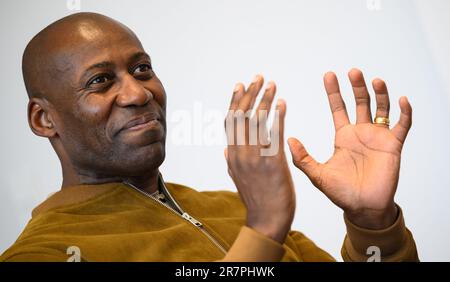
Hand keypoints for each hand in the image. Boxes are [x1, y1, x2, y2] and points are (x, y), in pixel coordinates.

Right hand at [224, 75, 294, 243]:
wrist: (267, 221)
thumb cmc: (256, 200)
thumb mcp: (237, 180)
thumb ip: (231, 163)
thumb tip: (224, 151)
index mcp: (231, 155)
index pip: (230, 121)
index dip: (235, 101)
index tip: (240, 85)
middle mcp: (239, 153)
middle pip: (242, 116)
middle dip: (250, 94)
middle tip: (258, 77)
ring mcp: (254, 157)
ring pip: (257, 121)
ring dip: (264, 100)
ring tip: (271, 84)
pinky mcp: (272, 162)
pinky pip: (274, 134)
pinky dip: (278, 116)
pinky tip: (282, 104)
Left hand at [288, 69, 411, 228]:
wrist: (362, 208)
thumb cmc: (341, 193)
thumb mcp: (318, 174)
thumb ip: (302, 158)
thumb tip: (288, 139)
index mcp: (343, 136)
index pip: (338, 107)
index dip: (334, 92)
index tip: (329, 75)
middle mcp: (361, 132)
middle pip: (360, 102)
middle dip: (356, 86)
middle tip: (352, 72)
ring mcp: (378, 137)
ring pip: (381, 108)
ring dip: (379, 94)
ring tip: (374, 80)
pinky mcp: (393, 146)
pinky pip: (402, 125)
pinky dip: (404, 113)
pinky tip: (401, 100)